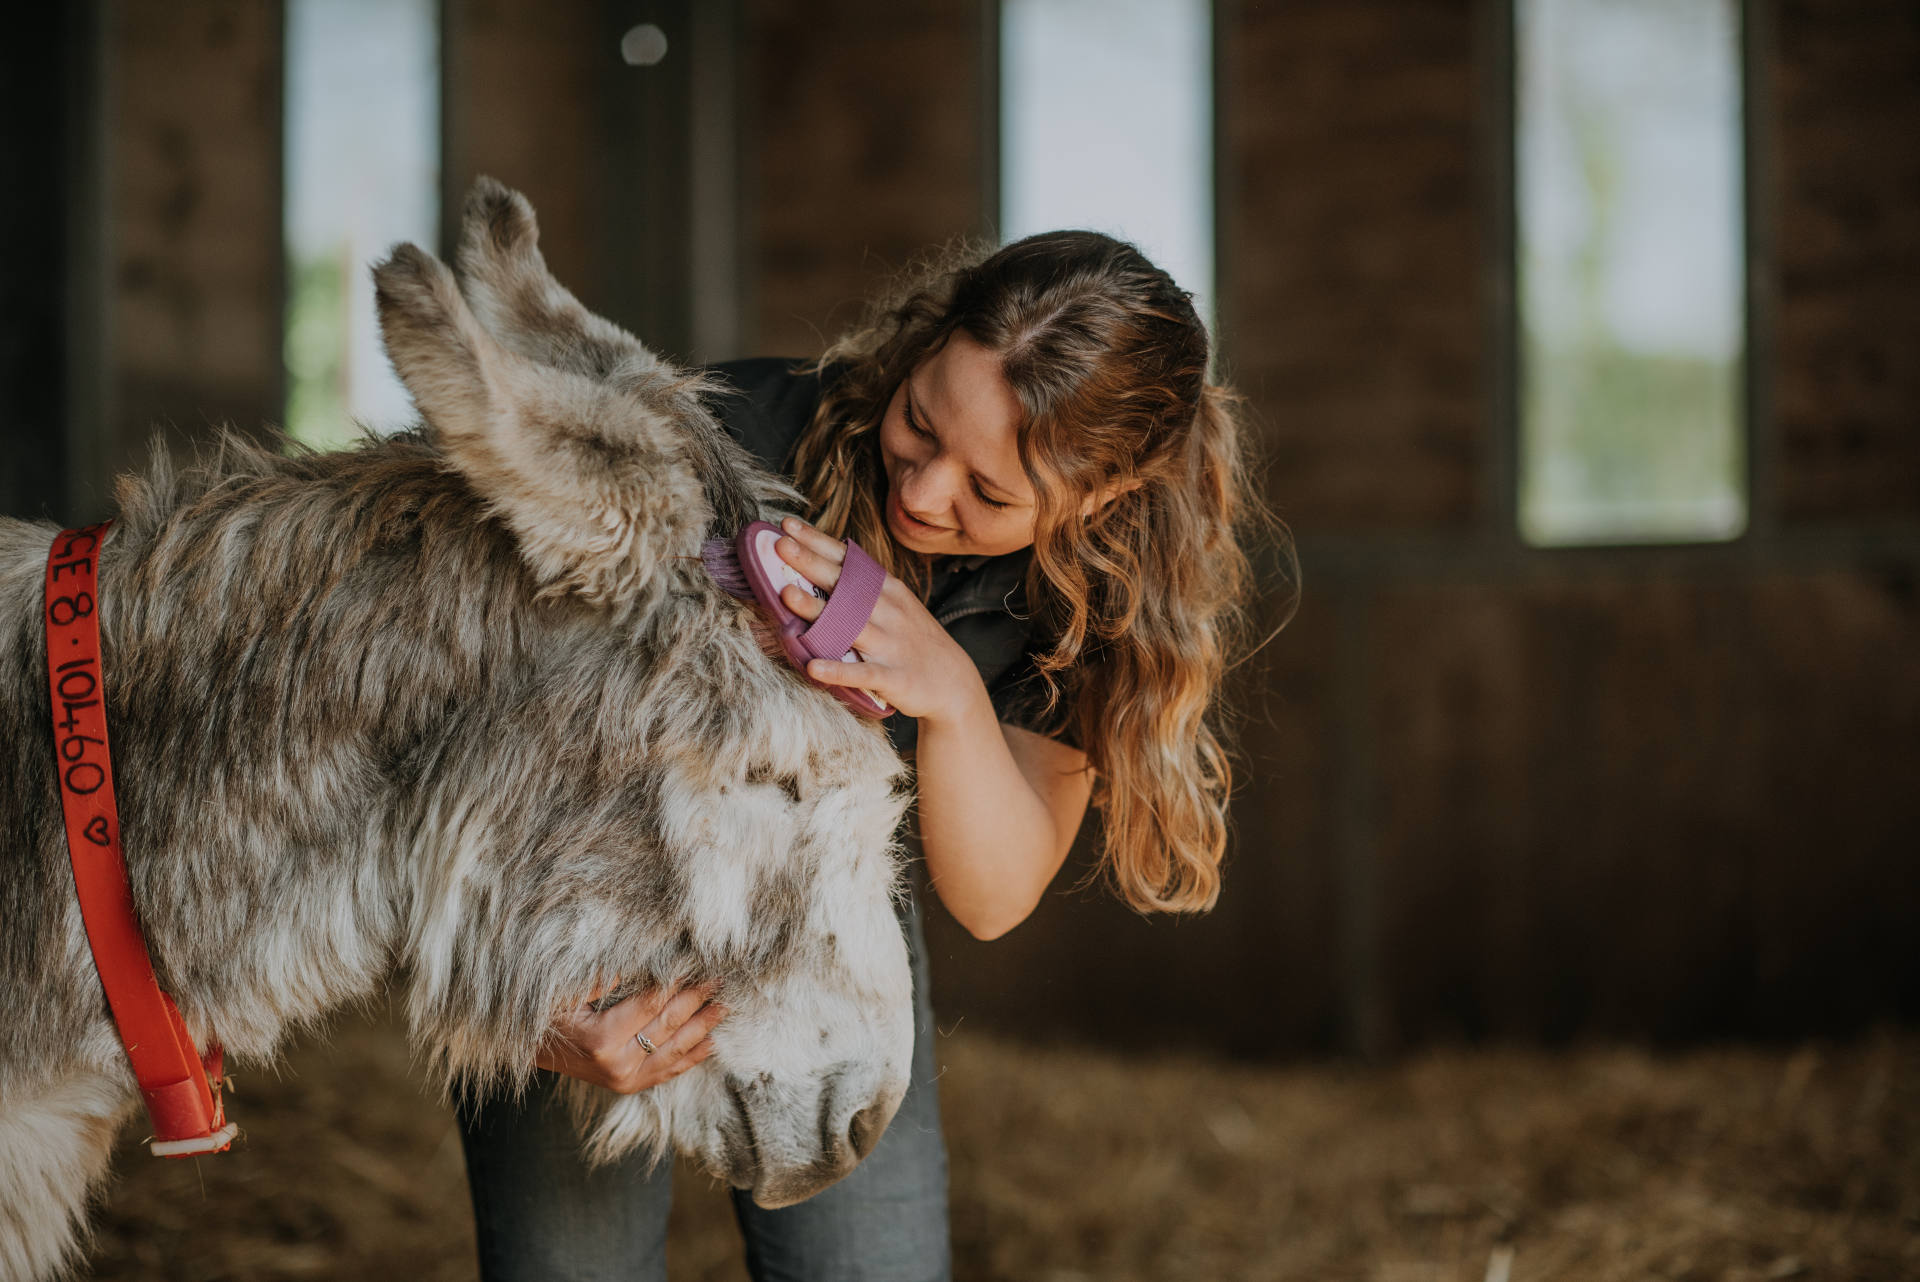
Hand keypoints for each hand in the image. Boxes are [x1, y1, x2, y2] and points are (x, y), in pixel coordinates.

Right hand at [534, 979, 725, 1093]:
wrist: (531, 1050)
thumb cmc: (546, 1015)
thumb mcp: (565, 991)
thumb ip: (602, 978)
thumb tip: (643, 961)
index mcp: (601, 1038)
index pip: (651, 1004)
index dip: (678, 984)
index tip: (698, 965)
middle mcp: (617, 1064)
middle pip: (669, 1026)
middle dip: (697, 1001)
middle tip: (722, 980)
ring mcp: (625, 1079)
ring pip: (674, 1050)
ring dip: (703, 1027)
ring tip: (725, 1007)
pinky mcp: (629, 1086)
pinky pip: (667, 1071)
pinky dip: (691, 1056)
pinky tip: (711, 1042)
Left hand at [773, 516, 990, 724]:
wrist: (954, 681)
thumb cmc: (914, 639)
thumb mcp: (897, 604)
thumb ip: (864, 587)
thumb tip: (821, 563)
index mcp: (888, 590)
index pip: (848, 559)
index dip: (818, 541)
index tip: (788, 525)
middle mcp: (889, 612)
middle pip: (846, 584)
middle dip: (812, 563)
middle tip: (780, 545)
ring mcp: (891, 645)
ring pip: (850, 624)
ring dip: (818, 610)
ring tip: (786, 594)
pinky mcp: (893, 677)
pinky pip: (862, 673)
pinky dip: (838, 670)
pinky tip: (813, 666)